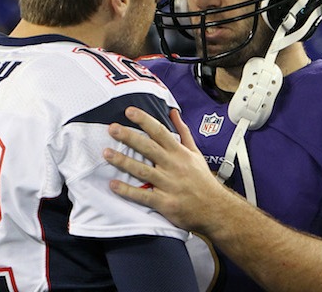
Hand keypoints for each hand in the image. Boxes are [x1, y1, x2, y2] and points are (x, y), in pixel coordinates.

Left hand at [104, 106, 227, 231]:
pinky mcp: (165, 203)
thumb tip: (173, 113)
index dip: (144, 120)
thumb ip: (183, 132)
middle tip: (112, 128)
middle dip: (129, 137)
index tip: (129, 111)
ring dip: (123, 161)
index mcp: (180, 153)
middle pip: (148, 148)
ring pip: (142, 170)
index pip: (160, 132)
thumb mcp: (196, 153)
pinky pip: (143, 196)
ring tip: (106, 153)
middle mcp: (173, 166)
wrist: (216, 209)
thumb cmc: (203, 181)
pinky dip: (128, 190)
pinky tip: (113, 184)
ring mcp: (168, 185)